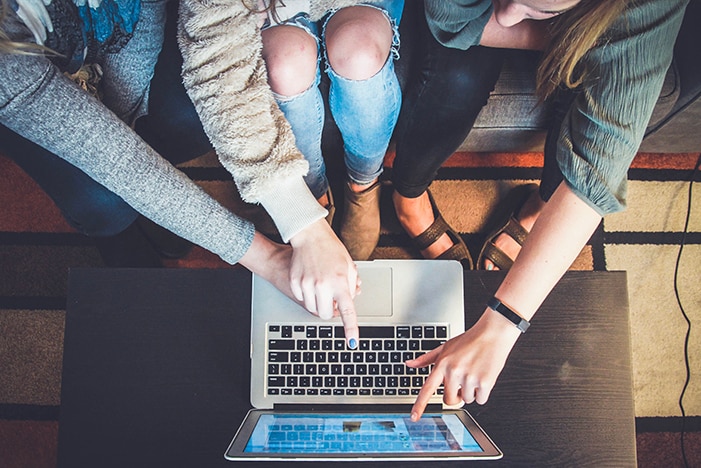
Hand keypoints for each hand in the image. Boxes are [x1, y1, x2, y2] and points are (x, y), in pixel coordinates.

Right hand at [288, 219, 359, 348]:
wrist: (310, 236)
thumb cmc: (331, 249)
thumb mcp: (349, 266)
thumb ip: (351, 286)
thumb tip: (350, 301)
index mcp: (340, 282)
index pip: (347, 311)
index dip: (351, 329)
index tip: (352, 342)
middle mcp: (323, 285)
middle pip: (325, 315)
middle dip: (329, 311)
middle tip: (332, 299)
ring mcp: (307, 284)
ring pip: (312, 308)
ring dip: (318, 303)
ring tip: (321, 286)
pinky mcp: (295, 282)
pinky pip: (302, 299)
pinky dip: (307, 294)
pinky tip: (310, 280)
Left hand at [406, 308, 520, 420]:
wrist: (492, 334)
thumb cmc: (469, 340)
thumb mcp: (445, 347)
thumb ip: (426, 359)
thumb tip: (409, 364)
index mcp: (442, 364)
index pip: (427, 389)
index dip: (420, 405)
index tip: (414, 417)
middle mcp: (454, 372)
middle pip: (449, 400)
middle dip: (456, 395)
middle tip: (462, 381)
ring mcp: (469, 378)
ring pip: (466, 400)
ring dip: (471, 392)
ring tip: (474, 373)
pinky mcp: (485, 382)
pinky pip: (480, 400)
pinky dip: (483, 393)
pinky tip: (483, 376)